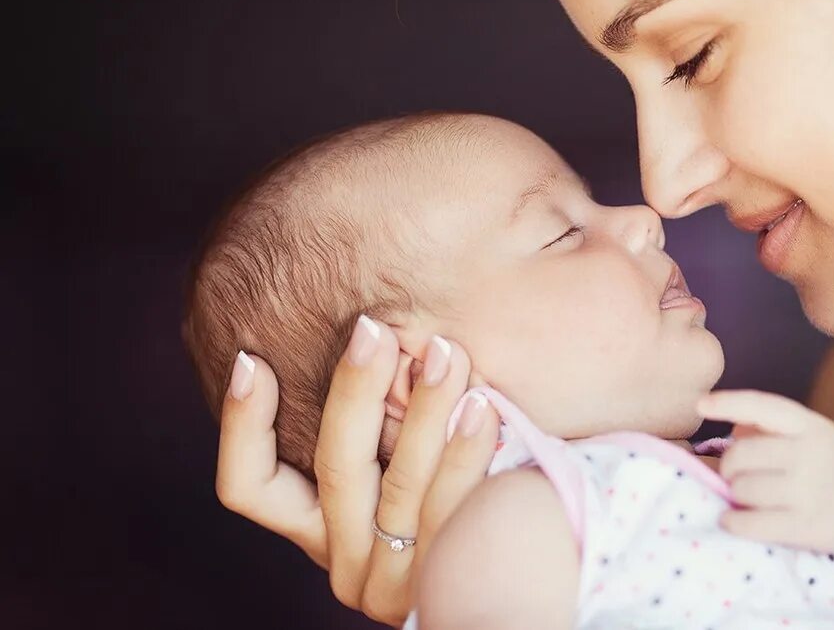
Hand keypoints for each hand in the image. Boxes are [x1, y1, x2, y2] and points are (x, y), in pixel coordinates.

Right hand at [213, 316, 499, 624]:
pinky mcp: (443, 584)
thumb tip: (362, 326)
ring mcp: (393, 583)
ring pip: (399, 489)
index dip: (243, 425)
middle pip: (335, 469)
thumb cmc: (456, 490)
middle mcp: (346, 563)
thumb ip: (380, 412)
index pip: (250, 488)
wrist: (513, 577)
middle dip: (354, 389)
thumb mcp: (403, 455)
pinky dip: (464, 454)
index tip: (251, 358)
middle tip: (374, 328)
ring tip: (444, 353)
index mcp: (319, 529)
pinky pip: (450, 512)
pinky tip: (485, 407)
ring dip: (423, 411)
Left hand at [698, 389, 833, 554]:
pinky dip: (732, 521)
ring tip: (745, 498)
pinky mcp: (806, 526)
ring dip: (734, 496)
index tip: (701, 403)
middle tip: (735, 475)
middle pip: (740, 455)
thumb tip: (732, 429)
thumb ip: (773, 428)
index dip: (729, 403)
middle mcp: (810, 453)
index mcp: (811, 425)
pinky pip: (749, 523)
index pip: (763, 406)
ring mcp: (809, 491)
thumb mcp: (815, 435)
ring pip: (741, 490)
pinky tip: (732, 519)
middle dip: (729, 467)